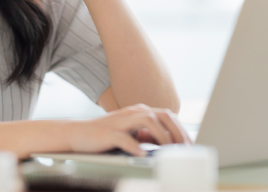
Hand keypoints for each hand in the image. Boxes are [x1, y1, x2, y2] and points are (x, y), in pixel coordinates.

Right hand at [64, 104, 191, 156]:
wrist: (77, 134)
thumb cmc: (106, 136)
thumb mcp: (131, 134)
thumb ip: (148, 136)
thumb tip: (168, 145)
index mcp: (140, 112)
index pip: (168, 116)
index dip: (181, 130)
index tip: (190, 146)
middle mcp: (133, 112)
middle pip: (162, 115)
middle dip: (177, 132)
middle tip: (184, 149)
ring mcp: (121, 121)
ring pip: (148, 121)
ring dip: (162, 137)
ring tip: (168, 151)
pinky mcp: (109, 132)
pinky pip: (126, 138)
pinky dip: (136, 146)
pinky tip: (143, 154)